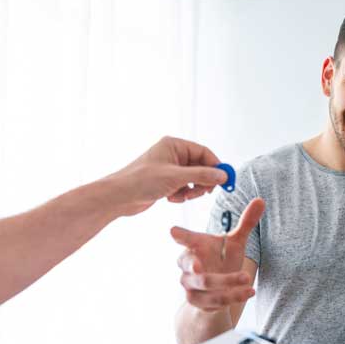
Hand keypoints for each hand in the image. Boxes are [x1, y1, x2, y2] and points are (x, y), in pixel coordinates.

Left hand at [108, 136, 228, 216]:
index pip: (204, 152)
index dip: (216, 166)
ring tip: (182, 196)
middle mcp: (172, 155)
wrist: (119, 197)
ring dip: (191, 190)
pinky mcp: (166, 182)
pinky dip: (181, 195)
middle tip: (205, 192)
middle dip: (203, 181)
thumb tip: (223, 175)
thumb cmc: (141, 181)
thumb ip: (202, 175)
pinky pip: (184, 188)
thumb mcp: (176, 177)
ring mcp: (169, 169)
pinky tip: (171, 198)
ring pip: (193, 180)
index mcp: (174, 145)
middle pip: (201, 167)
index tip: (225, 179)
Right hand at [171, 199, 264, 311]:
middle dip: (195, 267)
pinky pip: (215, 301)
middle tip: (199, 266)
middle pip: (191, 266)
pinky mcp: (198, 301)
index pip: (184, 239)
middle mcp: (188, 266)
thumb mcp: (235, 242)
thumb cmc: (222, 259)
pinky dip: (234, 296)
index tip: (174, 232)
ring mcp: (191, 285)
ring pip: (206, 284)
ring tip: (247, 278)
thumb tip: (261, 200)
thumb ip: (246, 223)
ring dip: (227, 282)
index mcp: (194, 246)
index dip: (179, 235)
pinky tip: (249, 292)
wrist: (218, 291)